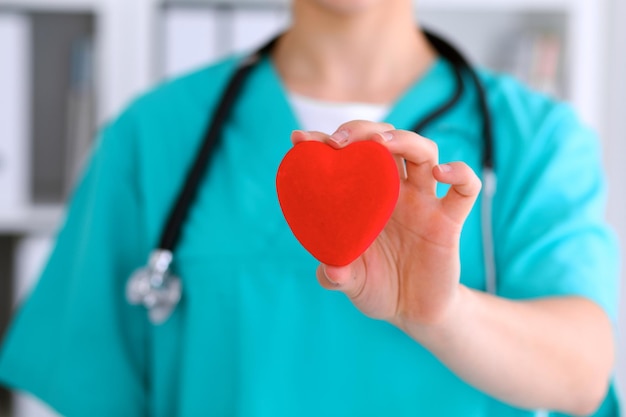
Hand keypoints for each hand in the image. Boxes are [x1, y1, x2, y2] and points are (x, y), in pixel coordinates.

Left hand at [291, 120, 481, 327]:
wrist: (414, 313)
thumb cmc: (378, 288)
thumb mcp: (351, 284)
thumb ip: (336, 276)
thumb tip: (330, 269)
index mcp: (365, 199)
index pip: (348, 158)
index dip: (324, 142)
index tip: (300, 139)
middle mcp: (394, 192)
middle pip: (386, 141)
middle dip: (362, 131)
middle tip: (340, 142)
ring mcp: (423, 203)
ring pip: (423, 152)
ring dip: (404, 139)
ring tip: (382, 143)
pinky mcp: (449, 221)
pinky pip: (465, 188)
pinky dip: (460, 173)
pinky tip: (441, 173)